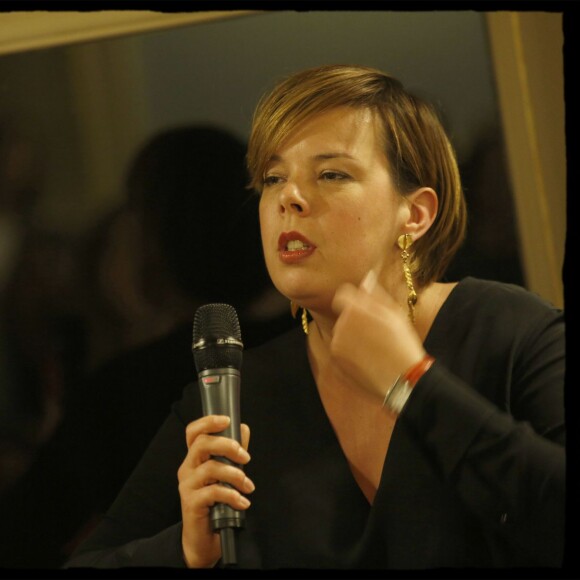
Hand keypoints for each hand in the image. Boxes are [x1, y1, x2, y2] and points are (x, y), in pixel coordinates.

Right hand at [177, 415, 252, 567]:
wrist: (204, 538)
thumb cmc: (215, 503)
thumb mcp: (226, 474)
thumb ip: (233, 453)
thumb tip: (243, 429)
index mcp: (195, 458)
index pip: (193, 432)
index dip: (208, 422)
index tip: (227, 420)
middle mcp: (187, 468)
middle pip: (202, 444)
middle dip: (228, 445)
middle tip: (246, 457)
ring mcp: (187, 485)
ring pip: (211, 468)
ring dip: (236, 475)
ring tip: (248, 486)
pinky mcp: (191, 503)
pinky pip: (213, 492)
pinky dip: (232, 495)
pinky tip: (243, 502)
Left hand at [331, 270, 425, 400]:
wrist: (402, 378)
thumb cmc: (402, 344)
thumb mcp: (395, 313)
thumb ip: (375, 294)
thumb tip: (366, 278)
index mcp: (356, 309)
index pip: (343, 293)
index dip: (355, 299)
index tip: (367, 308)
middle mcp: (342, 324)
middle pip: (344, 313)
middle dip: (356, 318)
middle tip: (378, 331)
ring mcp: (337, 343)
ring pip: (342, 331)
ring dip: (353, 335)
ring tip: (375, 346)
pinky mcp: (336, 360)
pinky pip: (341, 348)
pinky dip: (351, 351)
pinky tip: (368, 358)